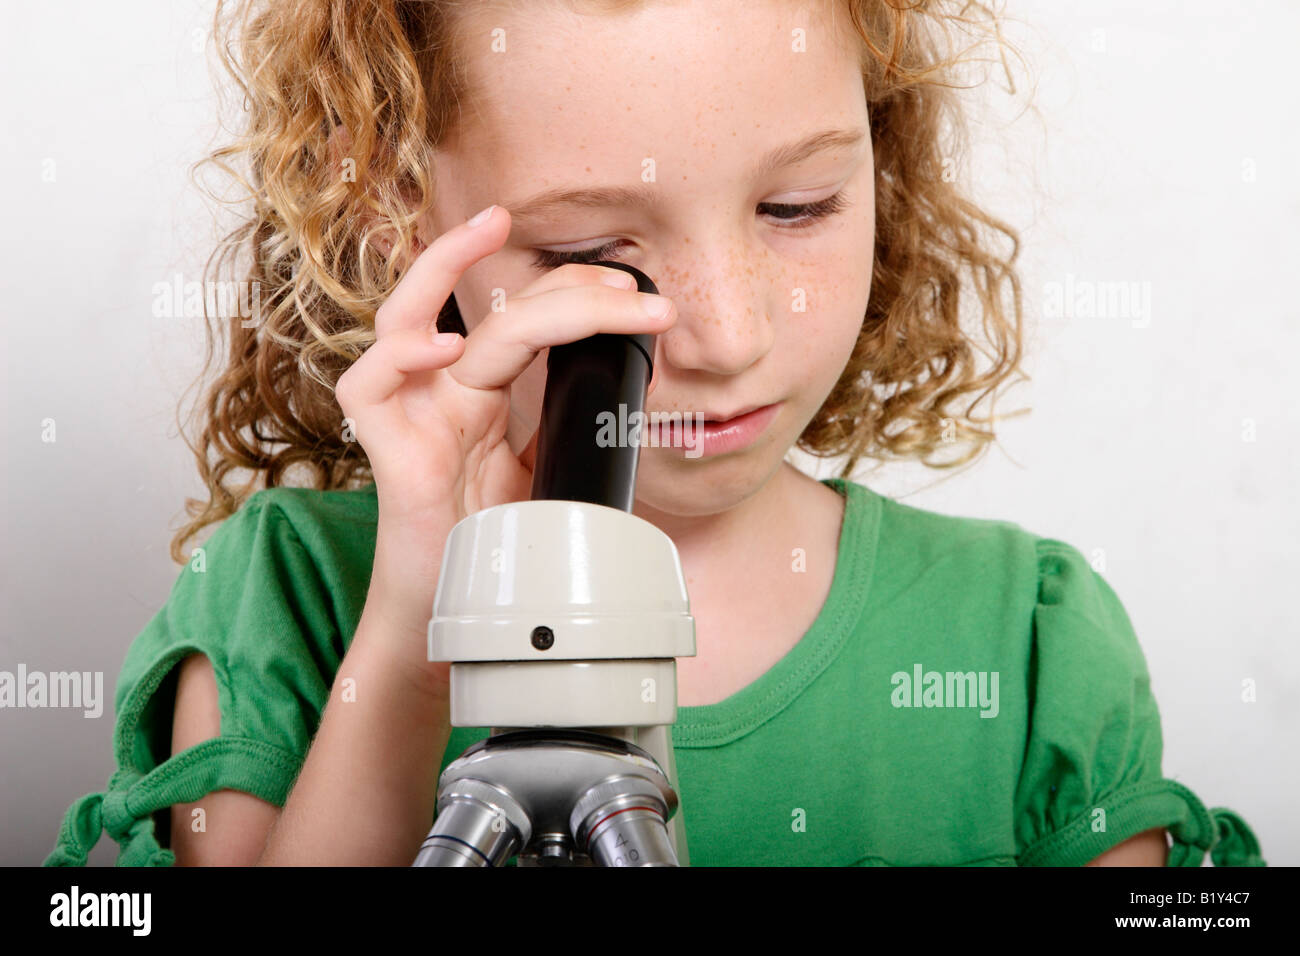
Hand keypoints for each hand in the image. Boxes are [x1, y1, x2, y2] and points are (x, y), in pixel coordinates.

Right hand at [334, 204, 675, 652]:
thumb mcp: (542, 478)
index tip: (637, 295)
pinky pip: (367, 387)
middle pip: (488, 310)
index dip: (576, 296)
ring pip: (404, 316)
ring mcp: (411, 415)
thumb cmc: (483, 547)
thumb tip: (618, 397)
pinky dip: (400, 357)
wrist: (446, 612)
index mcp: (482, 393)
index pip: (526, 319)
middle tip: (625, 283)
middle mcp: (443, 391)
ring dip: (441, 265)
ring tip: (490, 231)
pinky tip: (445, 347)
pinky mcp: (387, 453)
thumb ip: (561, 432)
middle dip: (559, 283)